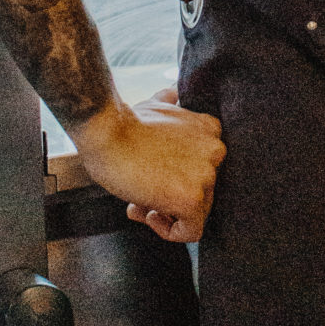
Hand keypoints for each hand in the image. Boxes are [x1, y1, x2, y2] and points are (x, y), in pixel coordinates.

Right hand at [72, 88, 224, 244]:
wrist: (108, 133)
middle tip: (139, 197)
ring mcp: (206, 176)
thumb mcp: (157, 106)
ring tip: (136, 204)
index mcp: (211, 130)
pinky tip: (147, 214)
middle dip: (168, 197)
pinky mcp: (192, 200)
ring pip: (196, 212)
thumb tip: (172, 93)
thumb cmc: (126, 123)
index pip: (203, 167)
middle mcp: (216, 152)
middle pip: (200, 190)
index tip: (152, 176)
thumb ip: (172, 107)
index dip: (177, 176)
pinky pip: (191, 231)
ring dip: (164, 213)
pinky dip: (170, 232)